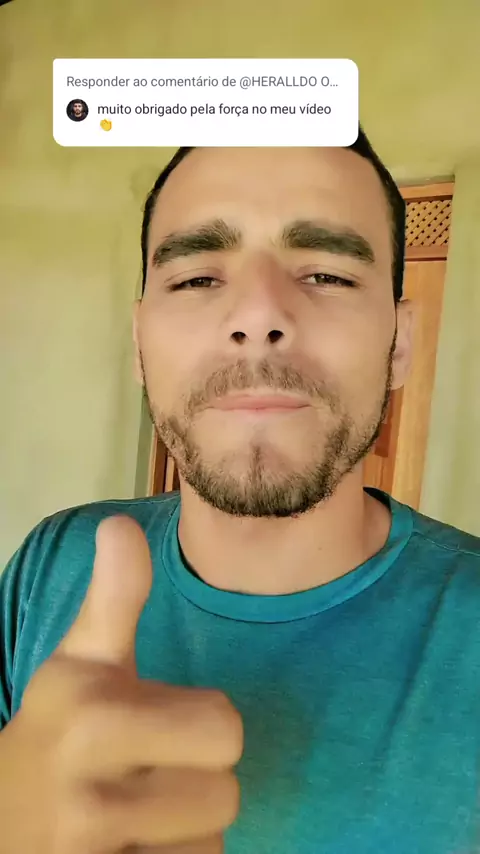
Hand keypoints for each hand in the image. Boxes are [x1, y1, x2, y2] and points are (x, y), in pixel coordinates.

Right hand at [0, 515, 242, 852]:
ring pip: (211, 845)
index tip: (157, 725)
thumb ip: (114, 598)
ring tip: (136, 818)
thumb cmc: (57, 731)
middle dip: (196, 783)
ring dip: (184, 831)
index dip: (202, 725)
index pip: (225, 728)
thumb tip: (122, 524)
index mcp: (95, 718)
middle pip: (225, 794)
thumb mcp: (80, 663)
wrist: (1, 820)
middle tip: (149, 775)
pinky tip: (130, 850)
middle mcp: (90, 798)